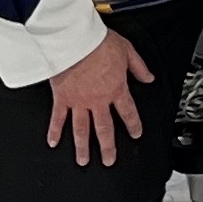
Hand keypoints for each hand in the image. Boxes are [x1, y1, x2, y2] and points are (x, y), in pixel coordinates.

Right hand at [46, 29, 152, 168]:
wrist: (74, 40)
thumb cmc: (99, 43)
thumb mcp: (128, 51)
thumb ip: (139, 67)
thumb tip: (149, 78)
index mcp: (116, 89)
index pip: (128, 112)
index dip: (133, 125)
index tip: (135, 134)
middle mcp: (98, 100)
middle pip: (104, 129)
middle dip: (107, 147)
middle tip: (108, 161)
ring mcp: (78, 102)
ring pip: (81, 129)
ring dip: (83, 147)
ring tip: (83, 161)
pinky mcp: (61, 98)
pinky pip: (58, 118)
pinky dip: (55, 131)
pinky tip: (53, 142)